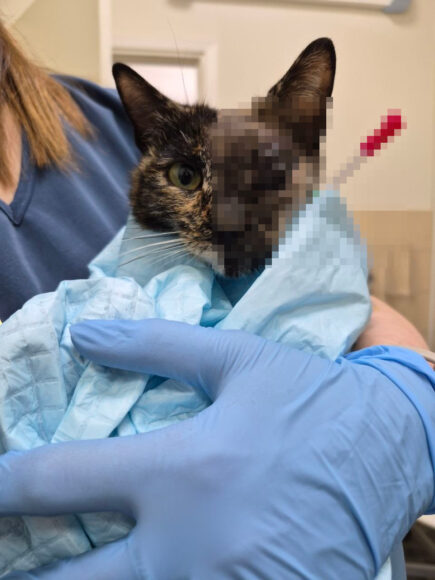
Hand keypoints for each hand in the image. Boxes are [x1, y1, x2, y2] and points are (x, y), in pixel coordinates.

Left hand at [1, 319, 433, 578]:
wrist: (388, 451)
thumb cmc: (308, 400)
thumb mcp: (237, 359)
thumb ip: (153, 345)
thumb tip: (82, 333)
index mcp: (180, 471)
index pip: (57, 482)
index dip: (3, 486)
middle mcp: (189, 545)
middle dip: (25, 574)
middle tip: (12, 558)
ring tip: (66, 567)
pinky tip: (143, 574)